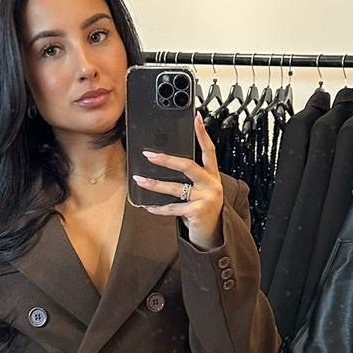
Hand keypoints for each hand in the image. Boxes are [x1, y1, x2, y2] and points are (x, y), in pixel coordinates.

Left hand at [131, 111, 223, 248]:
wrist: (212, 234)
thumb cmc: (202, 208)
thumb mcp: (201, 189)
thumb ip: (190, 177)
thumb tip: (165, 162)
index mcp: (212, 175)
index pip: (209, 150)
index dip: (203, 134)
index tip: (197, 118)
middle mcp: (211, 184)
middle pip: (188, 166)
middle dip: (167, 160)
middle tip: (149, 155)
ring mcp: (206, 198)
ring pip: (176, 188)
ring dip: (155, 185)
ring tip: (140, 180)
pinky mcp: (198, 212)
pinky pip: (173, 208)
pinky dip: (159, 208)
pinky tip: (148, 206)